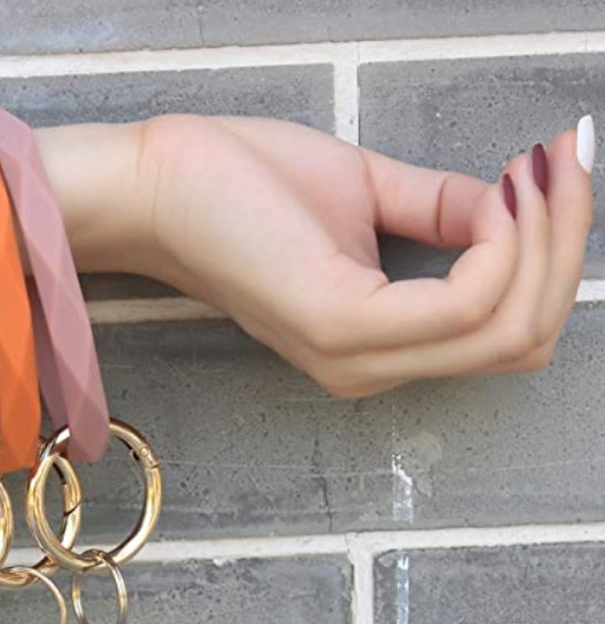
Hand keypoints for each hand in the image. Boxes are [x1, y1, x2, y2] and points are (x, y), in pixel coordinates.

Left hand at [138, 114, 594, 397]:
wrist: (150, 183)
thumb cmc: (238, 184)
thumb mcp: (364, 194)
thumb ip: (441, 212)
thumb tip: (514, 208)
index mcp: (374, 342)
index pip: (505, 331)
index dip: (552, 255)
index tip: (557, 173)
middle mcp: (368, 366)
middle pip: (521, 339)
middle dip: (565, 249)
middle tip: (567, 166)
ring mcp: (353, 353)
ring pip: (506, 326)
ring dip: (547, 240)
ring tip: (539, 170)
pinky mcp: (337, 321)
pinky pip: (463, 302)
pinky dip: (503, 244)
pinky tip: (497, 192)